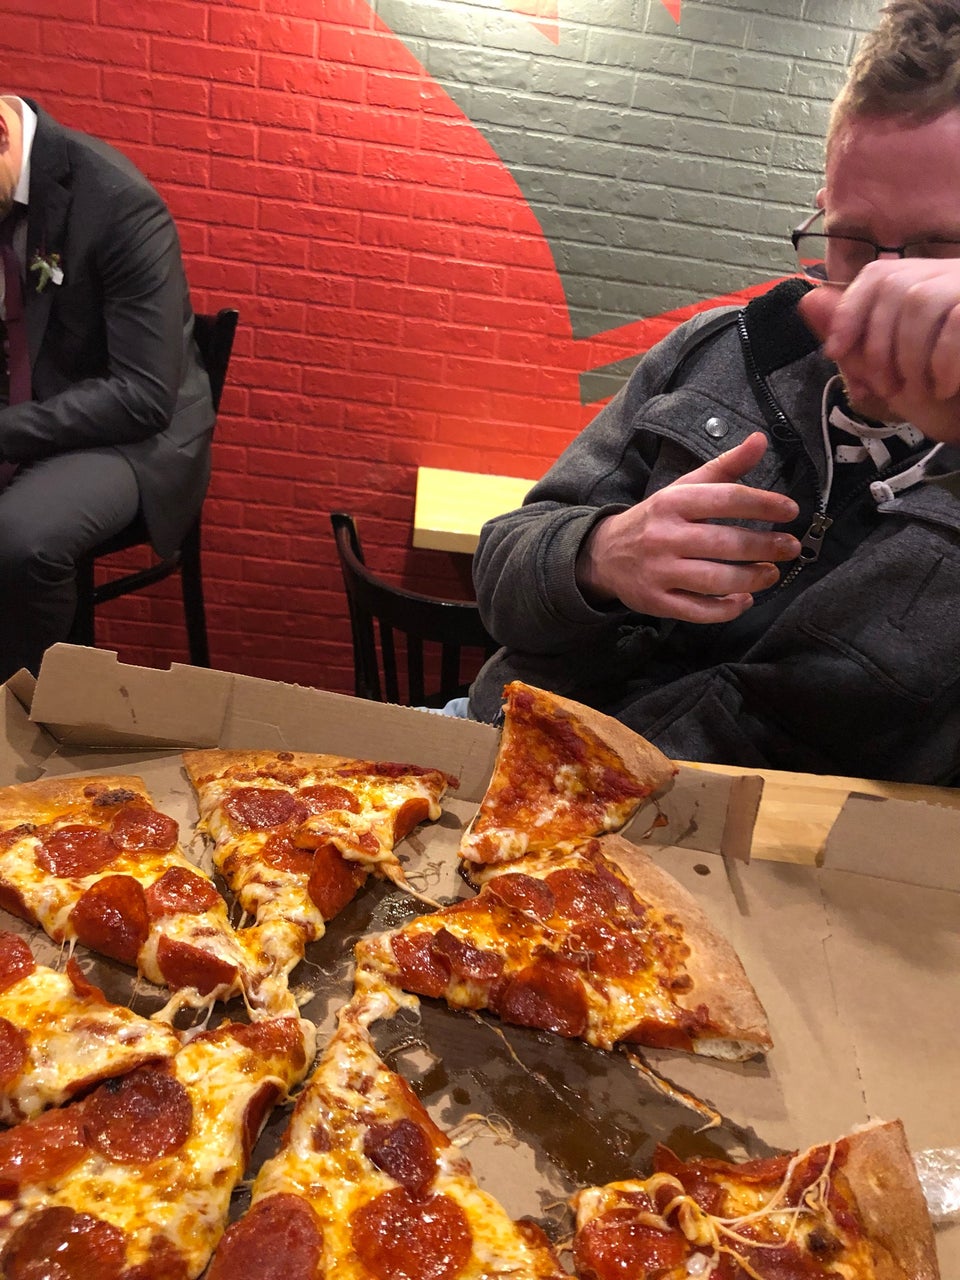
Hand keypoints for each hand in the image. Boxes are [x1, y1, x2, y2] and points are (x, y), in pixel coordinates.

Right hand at [575, 432, 799, 622]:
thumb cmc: (656, 519)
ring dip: (753, 578)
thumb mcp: (683, 488)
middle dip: (766, 546)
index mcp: (672, 503)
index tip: (791, 511)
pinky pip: (699, 611)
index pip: (726, 499)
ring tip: (772, 573)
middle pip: (726, 543)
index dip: (764, 504)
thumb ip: (724, 467)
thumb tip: (760, 440)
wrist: (605, 554)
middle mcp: (664, 536)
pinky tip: (745, 598)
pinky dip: (728, 608)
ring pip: (716, 580)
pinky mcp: (657, 601)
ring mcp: (659, 572)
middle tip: (790, 547)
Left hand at [799, 259, 959, 441]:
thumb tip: (808, 302)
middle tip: (886, 387)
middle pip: (896, 286)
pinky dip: (942, 361)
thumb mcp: (894, 374)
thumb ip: (856, 342)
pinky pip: (955, 320)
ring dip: (910, 355)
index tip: (835, 351)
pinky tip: (945, 386)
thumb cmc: (950, 399)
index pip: (878, 276)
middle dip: (878, 344)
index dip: (851, 311)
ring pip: (922, 300)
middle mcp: (954, 276)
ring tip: (920, 389)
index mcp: (928, 287)